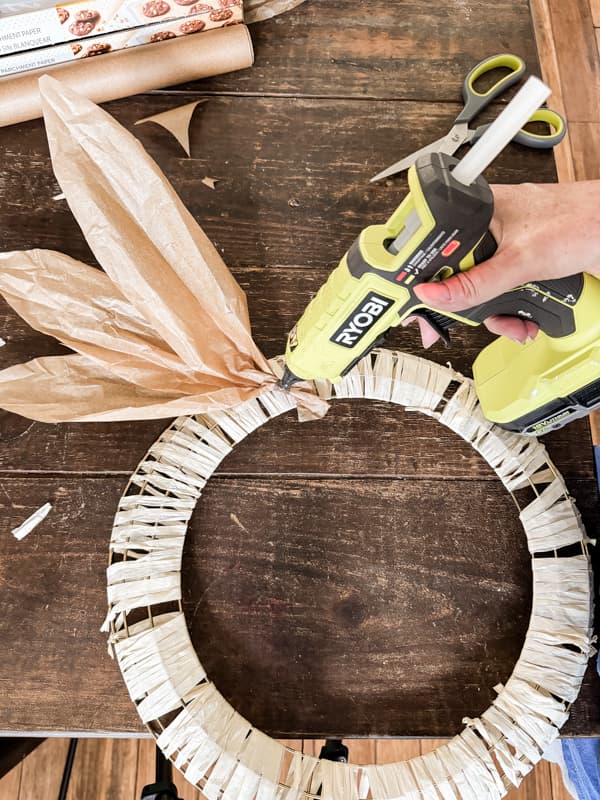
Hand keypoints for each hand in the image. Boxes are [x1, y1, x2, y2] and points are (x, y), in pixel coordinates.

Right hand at [409, 181, 599, 346]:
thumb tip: (433, 295)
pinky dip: (511, 313)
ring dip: (495, 315)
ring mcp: (506, 249)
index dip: (420, 277)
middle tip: (459, 324)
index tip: (412, 305)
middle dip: (465, 305)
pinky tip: (525, 322)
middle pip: (454, 275)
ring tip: (513, 324)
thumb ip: (475, 283)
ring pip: (479, 290)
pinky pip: (501, 294)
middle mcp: (489, 228)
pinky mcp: (522, 265)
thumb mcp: (521, 261)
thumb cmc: (584, 221)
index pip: (432, 246)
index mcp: (478, 211)